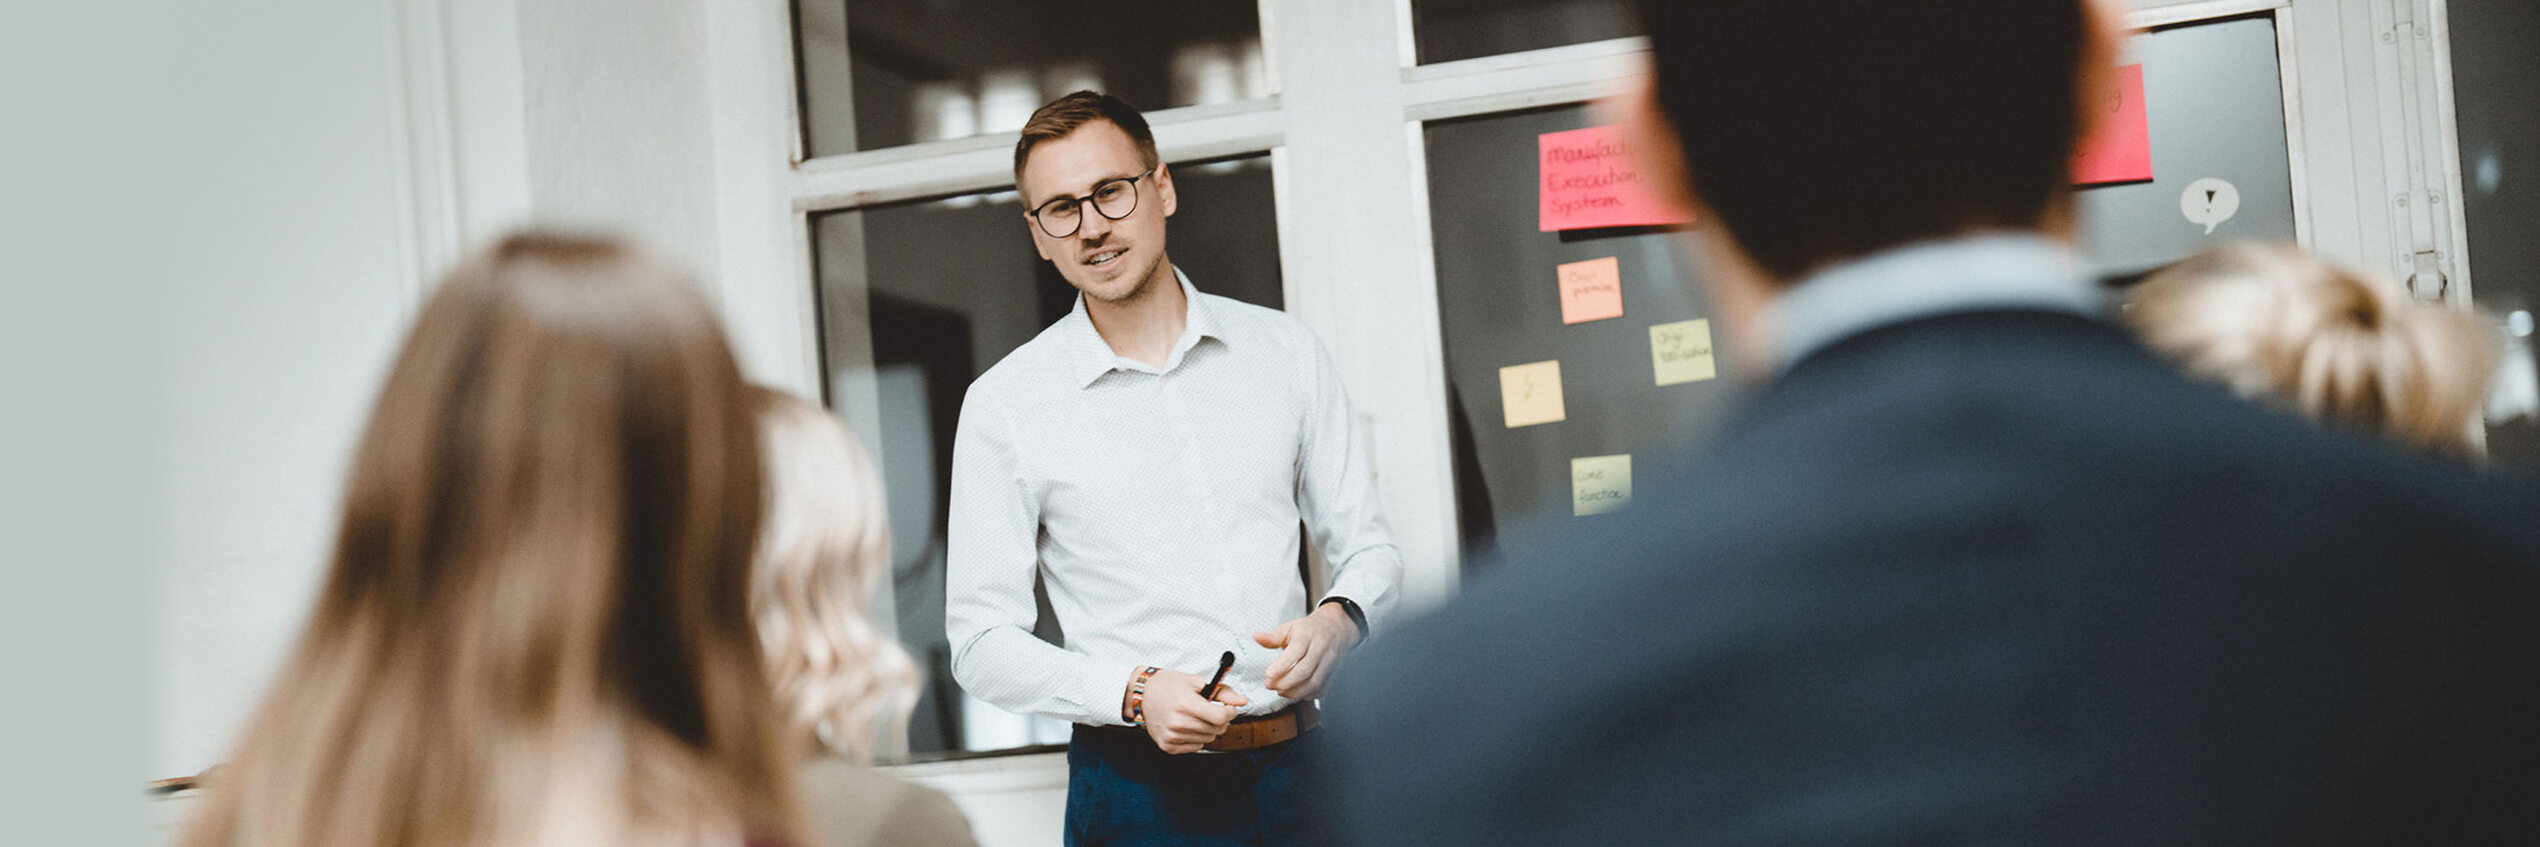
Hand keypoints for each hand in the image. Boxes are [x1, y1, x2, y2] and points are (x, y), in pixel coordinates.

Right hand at [1131, 669, 1249, 753]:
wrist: (1142, 695)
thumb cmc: (1170, 685)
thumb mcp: (1196, 681)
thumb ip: (1223, 691)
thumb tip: (1243, 701)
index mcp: (1185, 704)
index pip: (1220, 717)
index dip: (1229, 712)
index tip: (1227, 707)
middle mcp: (1177, 723)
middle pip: (1217, 730)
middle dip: (1220, 720)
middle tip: (1209, 709)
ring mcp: (1172, 737)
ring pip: (1209, 739)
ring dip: (1208, 729)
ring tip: (1195, 716)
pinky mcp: (1168, 746)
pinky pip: (1196, 747)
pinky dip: (1196, 738)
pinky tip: (1187, 726)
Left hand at [1253, 603, 1362, 700]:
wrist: (1336, 629)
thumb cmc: (1309, 630)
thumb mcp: (1290, 628)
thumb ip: (1272, 637)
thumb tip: (1256, 637)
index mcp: (1308, 635)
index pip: (1296, 652)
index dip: (1281, 666)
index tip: (1268, 675)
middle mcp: (1321, 649)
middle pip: (1305, 670)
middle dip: (1285, 682)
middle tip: (1269, 685)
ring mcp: (1329, 663)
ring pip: (1314, 683)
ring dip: (1294, 692)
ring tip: (1280, 690)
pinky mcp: (1332, 674)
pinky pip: (1320, 690)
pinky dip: (1305, 695)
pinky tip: (1293, 692)